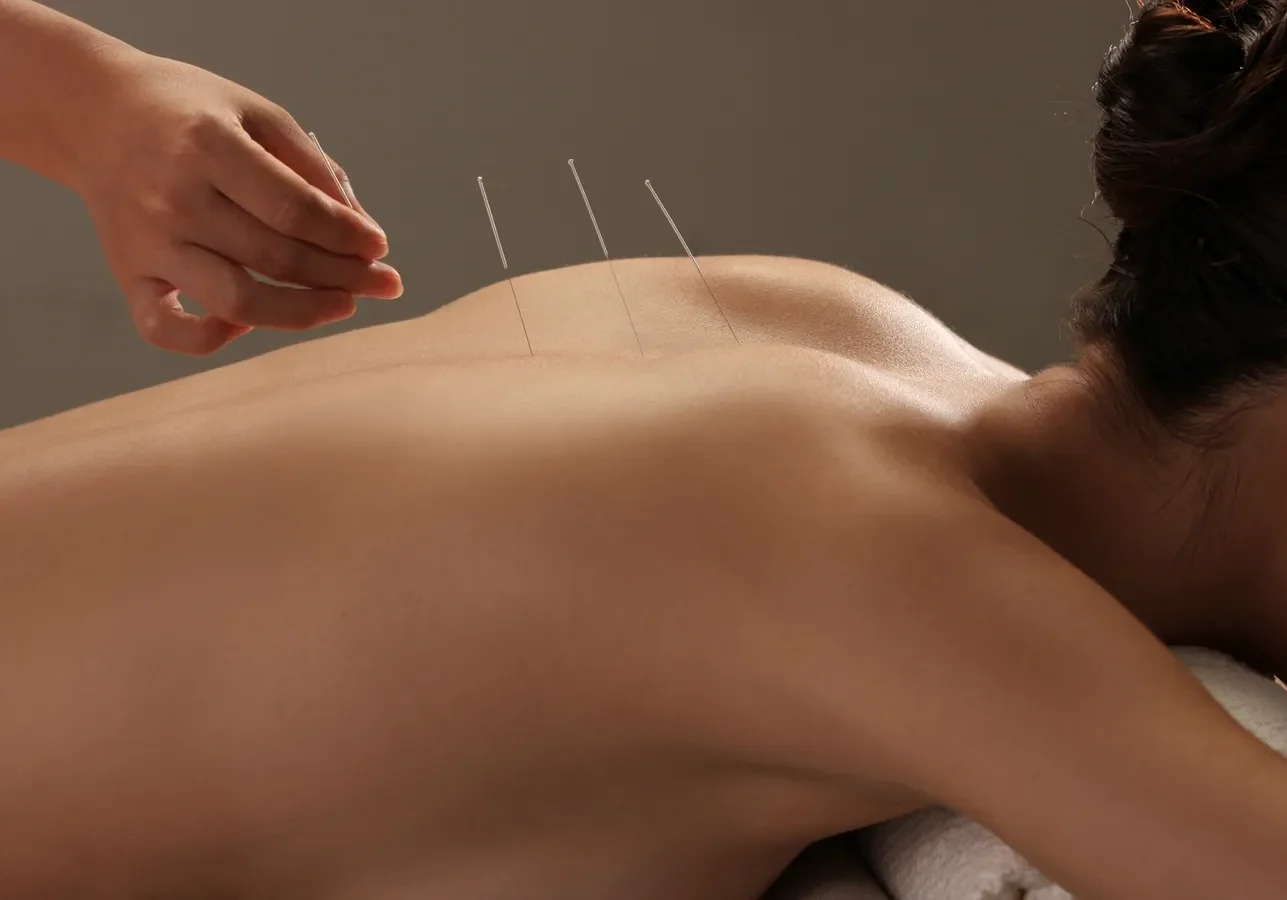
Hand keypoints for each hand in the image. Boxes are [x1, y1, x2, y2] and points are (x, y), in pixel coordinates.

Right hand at [71, 50, 402, 354]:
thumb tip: (360, 227)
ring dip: (302, 313)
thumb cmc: (191, 113)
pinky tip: (248, 323)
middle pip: (276, 258)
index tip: (379, 246)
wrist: (94, 114)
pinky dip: (211, 339)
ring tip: (342, 305)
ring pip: (236, 300)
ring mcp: (149, 243)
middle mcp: (174, 199)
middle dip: (343, 277)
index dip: (347, 236)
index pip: (295, 209)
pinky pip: (166, 330)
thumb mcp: (258, 113)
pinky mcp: (129, 274)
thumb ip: (312, 166)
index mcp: (209, 146)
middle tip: (382, 283)